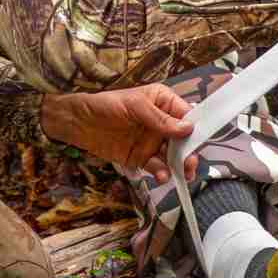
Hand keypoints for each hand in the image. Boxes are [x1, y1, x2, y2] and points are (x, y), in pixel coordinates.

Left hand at [41, 84, 197, 182]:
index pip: (186, 114)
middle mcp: (161, 122)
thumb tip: (187, 128)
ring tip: (181, 174)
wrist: (78, 123)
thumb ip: (160, 119)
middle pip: (183, 139)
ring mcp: (152, 141)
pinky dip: (161, 173)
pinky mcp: (141, 158)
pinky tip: (161, 176)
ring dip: (178, 165)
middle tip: (190, 164)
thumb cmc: (106, 105)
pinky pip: (156, 166)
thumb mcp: (135, 106)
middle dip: (189, 152)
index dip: (195, 127)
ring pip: (173, 155)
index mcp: (163, 102)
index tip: (199, 140)